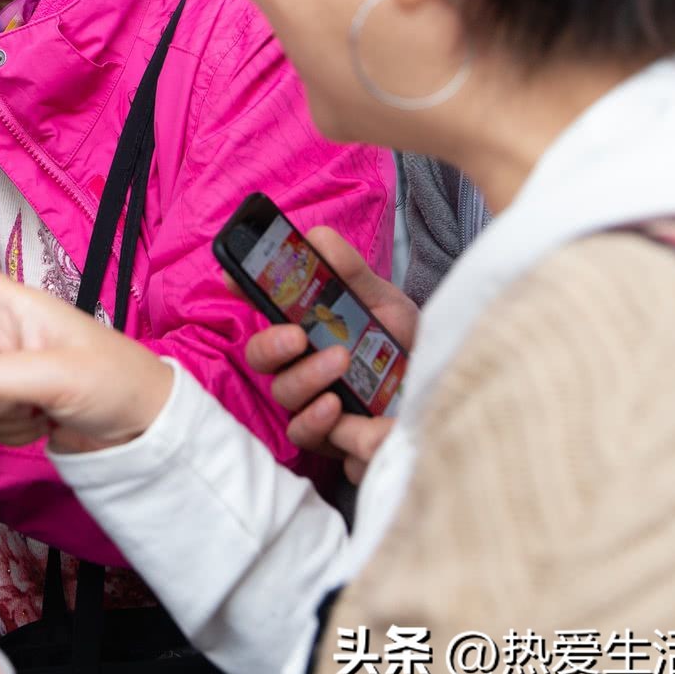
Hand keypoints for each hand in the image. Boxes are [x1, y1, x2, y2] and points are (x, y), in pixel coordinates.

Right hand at [0, 242, 172, 453]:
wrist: (142, 431)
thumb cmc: (115, 382)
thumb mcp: (64, 374)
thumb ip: (6, 378)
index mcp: (19, 308)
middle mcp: (8, 334)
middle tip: (38, 400)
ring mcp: (10, 371)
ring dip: (4, 418)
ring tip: (48, 411)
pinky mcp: (15, 404)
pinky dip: (10, 431)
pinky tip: (44, 424)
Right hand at [242, 226, 414, 483]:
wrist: (440, 388)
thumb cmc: (401, 344)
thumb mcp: (382, 300)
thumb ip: (350, 271)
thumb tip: (318, 236)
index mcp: (305, 324)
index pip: (262, 307)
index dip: (242, 290)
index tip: (234, 279)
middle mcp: (298, 363)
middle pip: (260, 356)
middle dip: (271, 345)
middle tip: (297, 335)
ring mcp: (309, 400)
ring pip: (282, 393)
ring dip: (305, 378)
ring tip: (340, 363)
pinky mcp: (327, 437)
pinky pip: (304, 433)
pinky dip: (317, 420)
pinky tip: (338, 407)